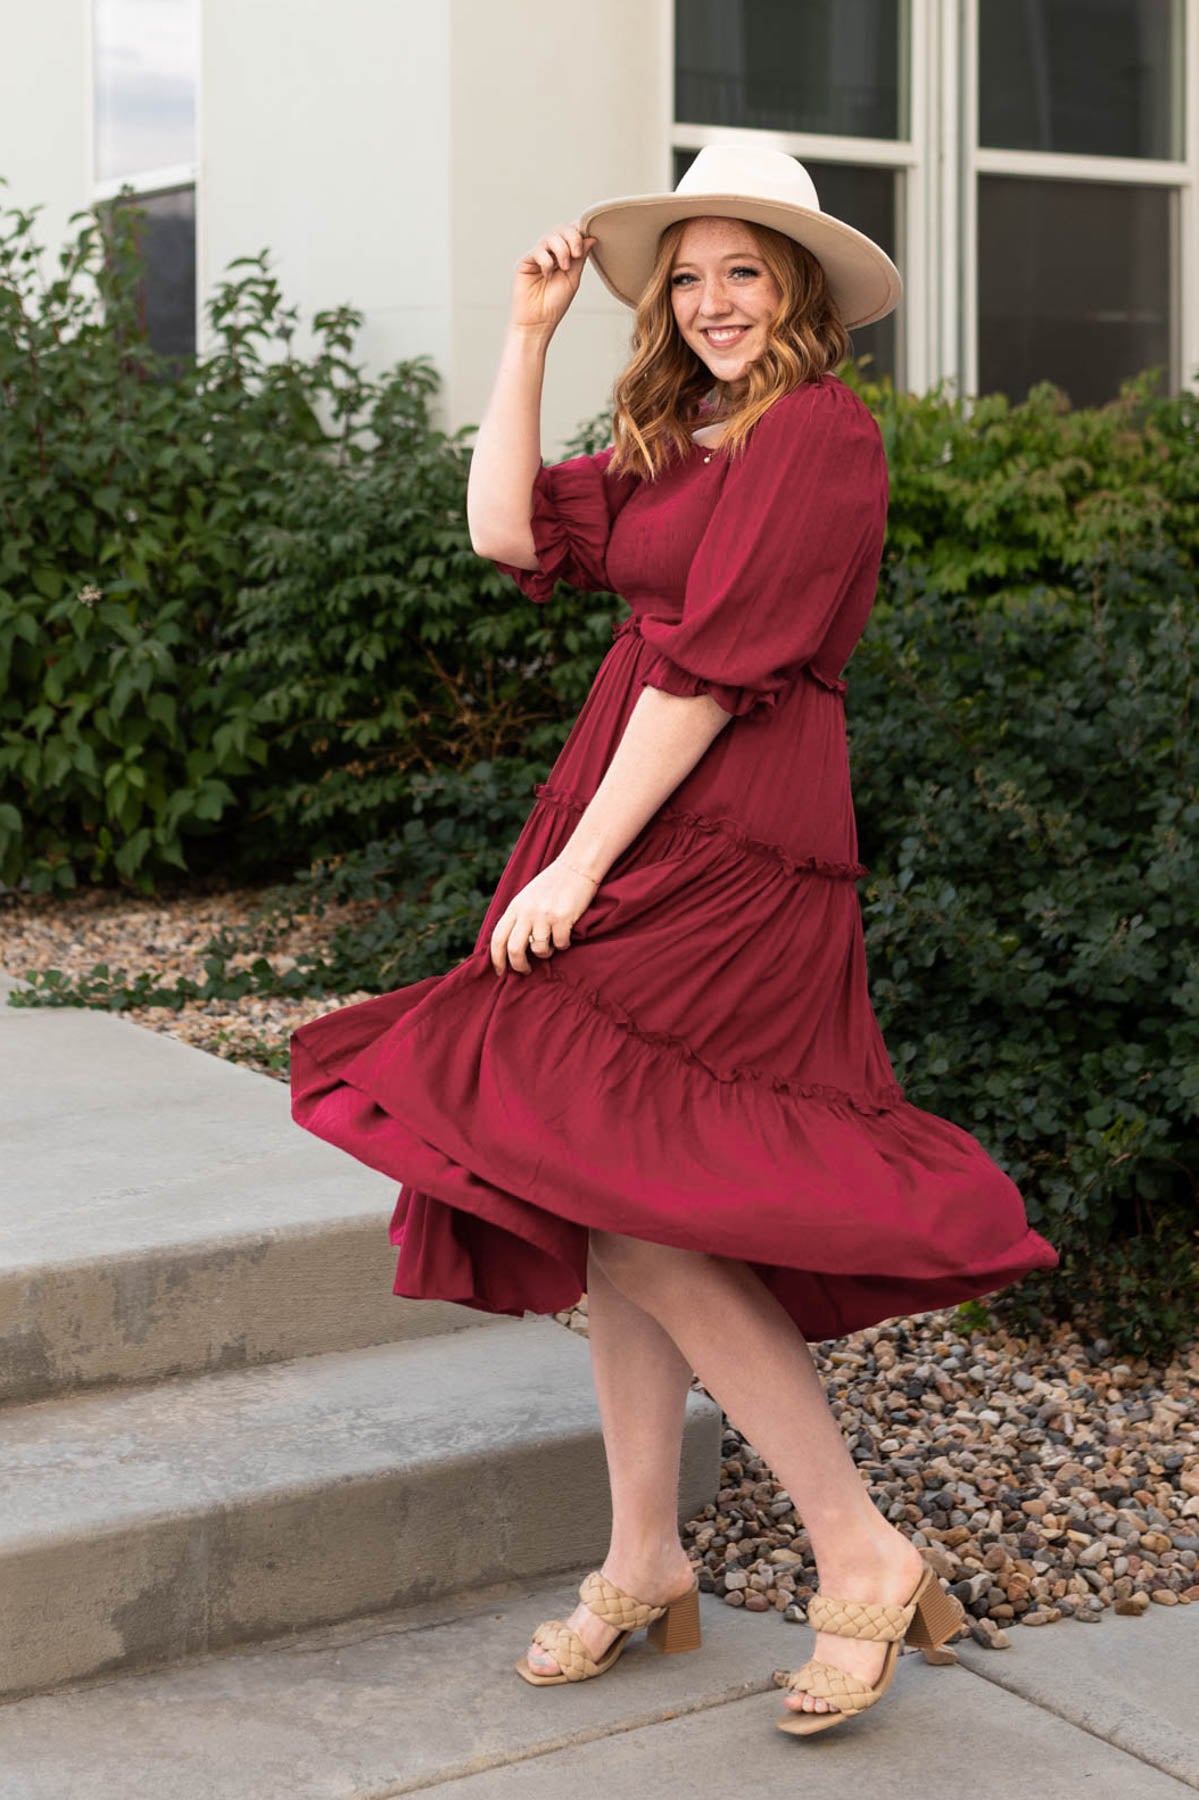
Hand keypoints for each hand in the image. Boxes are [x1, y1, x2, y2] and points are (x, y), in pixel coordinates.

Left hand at [490, 855, 599, 974]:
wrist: (576, 866)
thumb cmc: (552, 884)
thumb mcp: (526, 897)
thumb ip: (518, 917)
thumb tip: (510, 946)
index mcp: (515, 907)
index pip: (498, 938)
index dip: (496, 959)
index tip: (500, 971)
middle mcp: (526, 912)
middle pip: (514, 949)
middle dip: (519, 966)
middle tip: (526, 970)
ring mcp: (544, 915)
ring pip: (540, 950)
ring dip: (546, 953)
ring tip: (552, 945)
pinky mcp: (562, 918)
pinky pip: (561, 944)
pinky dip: (564, 944)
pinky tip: (566, 935)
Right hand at [511, 220, 595, 335]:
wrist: (539, 321)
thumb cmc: (555, 304)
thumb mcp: (573, 278)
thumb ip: (581, 258)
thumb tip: (591, 237)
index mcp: (563, 255)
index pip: (571, 233)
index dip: (579, 231)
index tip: (589, 238)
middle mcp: (549, 252)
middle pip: (561, 229)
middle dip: (572, 238)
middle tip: (577, 254)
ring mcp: (537, 255)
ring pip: (550, 237)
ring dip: (562, 251)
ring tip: (564, 268)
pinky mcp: (525, 261)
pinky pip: (538, 251)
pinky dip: (547, 262)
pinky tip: (547, 276)